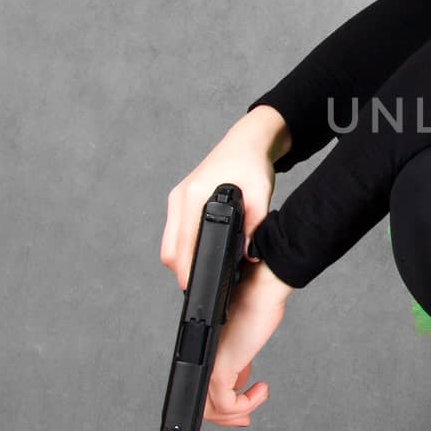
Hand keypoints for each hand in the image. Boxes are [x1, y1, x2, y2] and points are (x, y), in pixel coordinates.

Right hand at [162, 109, 285, 291]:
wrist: (247, 141)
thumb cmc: (251, 163)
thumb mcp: (260, 193)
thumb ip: (254, 224)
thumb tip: (249, 255)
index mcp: (194, 195)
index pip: (182, 244)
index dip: (186, 270)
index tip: (194, 289)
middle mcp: (180, 197)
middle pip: (169, 249)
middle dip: (182, 271)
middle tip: (203, 288)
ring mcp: (178, 199)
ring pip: (171, 242)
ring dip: (182, 260)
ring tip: (204, 276)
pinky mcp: (183, 201)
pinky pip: (176, 232)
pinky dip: (184, 247)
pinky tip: (202, 256)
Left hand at [203, 257, 294, 427]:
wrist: (263, 291)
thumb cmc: (258, 307)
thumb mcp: (246, 342)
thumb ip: (239, 362)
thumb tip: (239, 380)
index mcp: (208, 353)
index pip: (203, 391)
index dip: (221, 408)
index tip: (241, 412)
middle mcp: (204, 360)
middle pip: (203, 407)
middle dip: (228, 418)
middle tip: (246, 418)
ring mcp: (210, 364)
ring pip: (212, 410)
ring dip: (239, 412)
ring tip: (258, 397)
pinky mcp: (220, 368)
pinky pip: (226, 403)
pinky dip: (246, 404)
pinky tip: (260, 391)